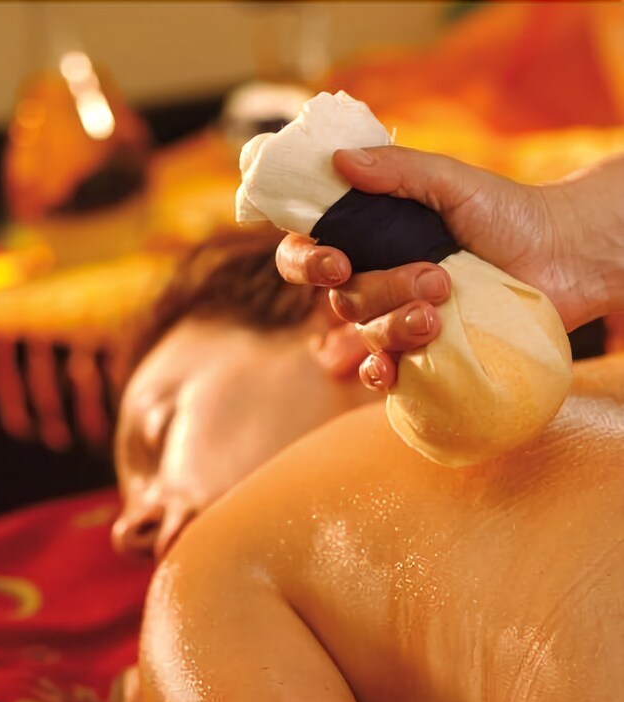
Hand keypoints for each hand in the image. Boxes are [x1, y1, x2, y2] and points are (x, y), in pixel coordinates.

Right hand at [277, 147, 623, 389]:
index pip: (308, 252)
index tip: (338, 263)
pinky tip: (391, 371)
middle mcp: (378, 279)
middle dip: (382, 290)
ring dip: (396, 326)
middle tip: (435, 277)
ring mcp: (399, 318)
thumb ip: (398, 170)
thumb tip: (340, 160)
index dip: (307, 262)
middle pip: (343, 299)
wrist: (561, 258)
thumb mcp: (453, 181)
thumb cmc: (508, 213)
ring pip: (367, 334)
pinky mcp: (424, 354)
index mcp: (371, 237)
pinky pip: (385, 372)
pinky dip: (381, 374)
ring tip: (441, 312)